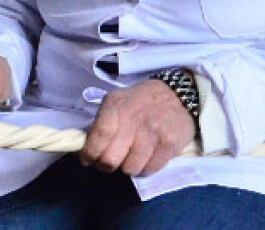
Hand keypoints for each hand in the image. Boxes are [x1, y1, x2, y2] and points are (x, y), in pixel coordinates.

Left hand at [80, 79, 196, 175]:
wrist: (178, 95)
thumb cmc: (141, 100)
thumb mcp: (117, 101)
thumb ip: (102, 122)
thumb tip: (86, 147)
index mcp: (116, 106)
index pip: (98, 137)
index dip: (89, 153)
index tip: (87, 159)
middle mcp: (133, 120)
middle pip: (111, 159)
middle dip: (106, 165)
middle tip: (109, 161)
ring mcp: (152, 134)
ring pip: (130, 169)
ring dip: (128, 166)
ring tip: (131, 156)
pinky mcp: (169, 146)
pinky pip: (150, 170)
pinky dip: (145, 167)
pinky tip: (146, 156)